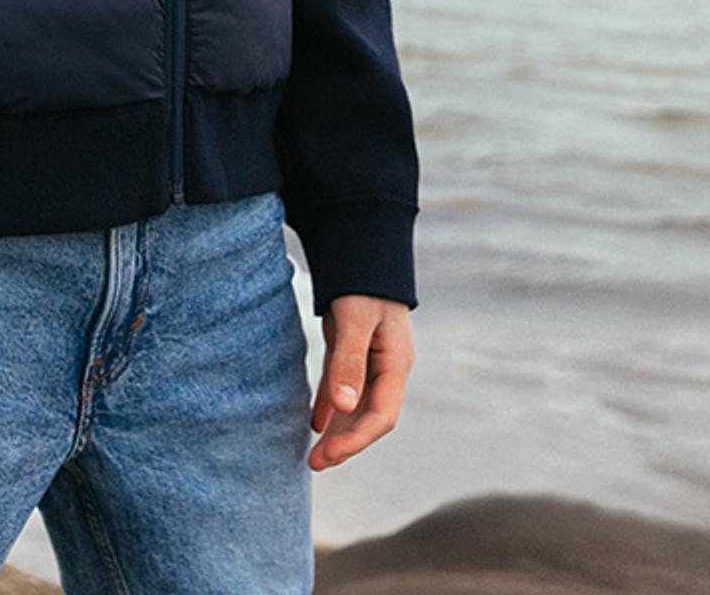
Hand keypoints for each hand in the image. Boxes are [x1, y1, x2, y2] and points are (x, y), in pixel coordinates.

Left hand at [306, 294, 412, 470]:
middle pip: (369, 416)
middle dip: (345, 443)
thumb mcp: (356, 319)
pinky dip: (331, 404)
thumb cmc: (362, 282)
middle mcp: (387, 366)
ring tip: (313, 453)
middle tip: (314, 463)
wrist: (362, 247)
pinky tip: (316, 423)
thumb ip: (350, 361)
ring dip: (337, 429)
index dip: (356, 440)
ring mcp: (372, 359)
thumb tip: (344, 409)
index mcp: (396, 363)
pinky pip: (344, 386)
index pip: (381, 415)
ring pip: (356, 405)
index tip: (328, 456)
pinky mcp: (355, 348)